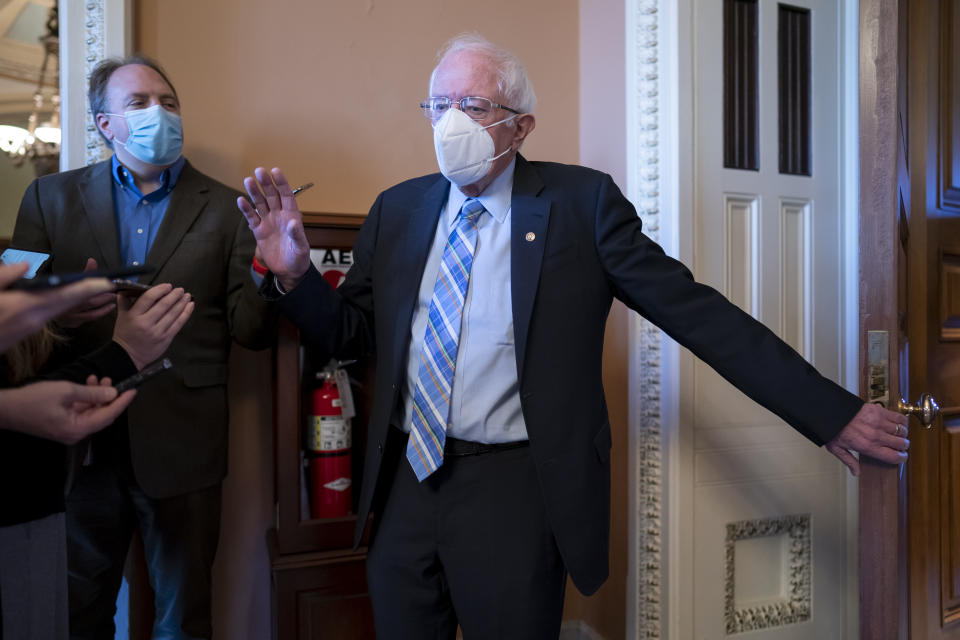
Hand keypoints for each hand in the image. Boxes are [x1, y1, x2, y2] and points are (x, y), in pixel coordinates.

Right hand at [0, 262, 114, 352]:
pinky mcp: (35, 331)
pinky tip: (95, 312)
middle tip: (114, 287)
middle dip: (96, 296)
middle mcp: (35, 319)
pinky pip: (65, 324)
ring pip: (73, 316)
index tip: (106, 282)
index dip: (87, 288)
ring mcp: (36, 327)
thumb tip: (26, 266)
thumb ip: (7, 275)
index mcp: (25, 306)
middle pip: (74, 306)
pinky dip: (84, 316)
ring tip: (111, 298)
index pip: (64, 296)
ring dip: (94, 307)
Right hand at [0, 375, 135, 443]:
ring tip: (98, 377)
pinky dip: (85, 399)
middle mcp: (75, 433)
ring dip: (97, 395)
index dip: (122, 402)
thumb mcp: (66, 392)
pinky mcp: (61, 424)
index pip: (108, 416)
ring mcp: (68, 430)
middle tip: (113, 379)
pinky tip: (86, 384)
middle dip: (109, 396)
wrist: (6, 409)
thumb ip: (91, 393)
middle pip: (101, 415)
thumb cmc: (34, 400)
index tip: (133, 390)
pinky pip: (80, 412)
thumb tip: (112, 392)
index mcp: (77, 429)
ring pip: (91, 412)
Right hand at [56, 258, 117, 327]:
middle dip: (104, 297)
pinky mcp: (68, 323)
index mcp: (65, 293)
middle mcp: (66, 306)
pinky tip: (101, 312)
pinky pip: (84, 321)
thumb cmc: (55, 291)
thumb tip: (93, 261)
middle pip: (91, 302)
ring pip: (91, 314)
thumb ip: (85, 272)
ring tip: (112, 303)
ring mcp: (68, 316)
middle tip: (113, 293)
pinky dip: (94, 316)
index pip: (87, 289)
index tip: (111, 284)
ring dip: (104, 309)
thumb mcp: (69, 279)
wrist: (38, 305)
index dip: (101, 287)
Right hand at [113, 283, 193, 369]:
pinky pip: (178, 324)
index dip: (160, 289)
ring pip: (173, 314)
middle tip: (180, 290)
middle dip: (174, 295)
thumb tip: (127, 289)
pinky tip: (189, 306)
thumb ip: (124, 302)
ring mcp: (157, 331)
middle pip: (164, 305)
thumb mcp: (121, 317)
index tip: (167, 286)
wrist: (128, 356)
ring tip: (187, 296)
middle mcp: (146, 323)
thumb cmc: (125, 336)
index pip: (149, 298)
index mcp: (134, 316)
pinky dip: (185, 314)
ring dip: (182, 303)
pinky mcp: (165, 338)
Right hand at [237, 167, 310, 290]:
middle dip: (266, 183)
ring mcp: (268, 222)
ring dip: (254, 192)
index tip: (275, 171)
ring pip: (260, 203)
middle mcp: (279, 216)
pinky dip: (246, 209)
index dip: (281, 183)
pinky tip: (241, 200)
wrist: (289, 271)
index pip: (286, 195)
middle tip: (259, 171)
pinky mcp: (259, 231)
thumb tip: (293, 222)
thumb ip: (297, 235)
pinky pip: (251, 217)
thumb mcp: (301, 248)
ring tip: (248, 180)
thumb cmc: (299, 259)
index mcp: (292, 216)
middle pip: (272, 196)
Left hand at [826, 403, 909, 475]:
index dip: (902, 458)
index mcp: (867, 447)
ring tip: (898, 434)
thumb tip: (856, 472)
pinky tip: (898, 423)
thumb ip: (849, 461)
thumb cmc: (833, 428)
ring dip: (902, 434)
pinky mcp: (879, 411)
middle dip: (903, 446)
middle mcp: (875, 436)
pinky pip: (898, 417)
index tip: (902, 457)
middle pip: (901, 444)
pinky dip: (902, 421)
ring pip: (902, 431)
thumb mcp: (837, 448)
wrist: (829, 410)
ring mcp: (879, 423)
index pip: (894, 457)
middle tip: (900, 445)